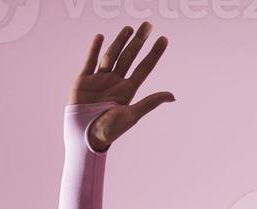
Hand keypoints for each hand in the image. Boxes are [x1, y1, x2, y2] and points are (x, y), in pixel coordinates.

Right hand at [69, 21, 174, 152]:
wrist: (85, 136)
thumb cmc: (109, 130)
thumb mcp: (132, 115)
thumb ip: (150, 102)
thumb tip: (173, 96)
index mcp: (128, 90)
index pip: (144, 68)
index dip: (154, 54)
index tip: (163, 39)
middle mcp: (115, 82)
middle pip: (129, 57)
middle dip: (139, 41)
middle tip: (148, 25)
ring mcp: (100, 79)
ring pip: (112, 55)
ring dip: (120, 41)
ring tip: (129, 28)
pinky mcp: (84, 80)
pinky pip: (90, 61)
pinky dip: (94, 49)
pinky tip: (101, 37)